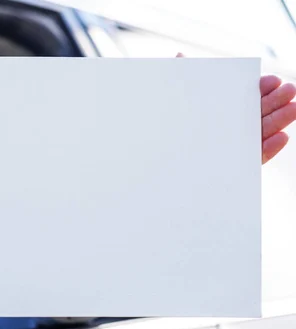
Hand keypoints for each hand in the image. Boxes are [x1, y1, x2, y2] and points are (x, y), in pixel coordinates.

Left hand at [176, 52, 295, 163]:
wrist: (154, 161)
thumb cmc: (165, 126)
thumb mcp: (172, 100)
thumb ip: (179, 80)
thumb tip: (179, 55)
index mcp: (220, 107)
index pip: (244, 94)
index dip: (260, 87)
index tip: (272, 80)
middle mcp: (229, 125)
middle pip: (257, 111)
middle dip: (275, 100)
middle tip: (289, 90)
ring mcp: (234, 145)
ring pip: (260, 132)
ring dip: (279, 120)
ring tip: (294, 109)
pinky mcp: (235, 165)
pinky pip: (254, 158)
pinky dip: (268, 148)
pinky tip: (282, 137)